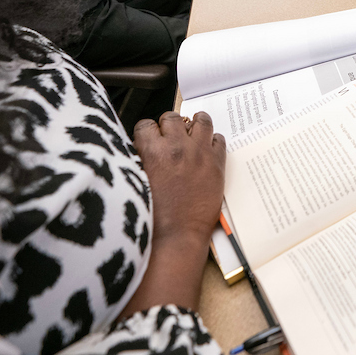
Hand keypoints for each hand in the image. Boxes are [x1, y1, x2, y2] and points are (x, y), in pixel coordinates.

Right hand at [133, 111, 225, 246]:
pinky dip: (213, 140)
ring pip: (201, 121)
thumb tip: (143, 148)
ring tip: (193, 128)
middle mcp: (177, 147)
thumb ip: (140, 161)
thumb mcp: (136, 182)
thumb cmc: (152, 217)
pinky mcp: (217, 163)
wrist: (177, 236)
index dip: (147, 131)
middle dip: (169, 125)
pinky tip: (207, 147)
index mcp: (152, 152)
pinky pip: (219, 139)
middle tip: (170, 134)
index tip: (150, 137)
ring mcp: (200, 153)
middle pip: (172, 117)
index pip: (146, 125)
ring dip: (195, 123)